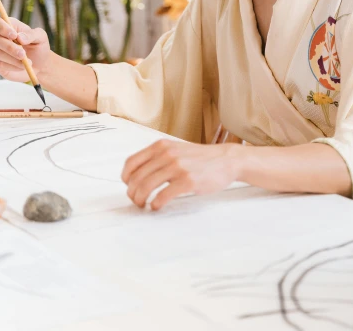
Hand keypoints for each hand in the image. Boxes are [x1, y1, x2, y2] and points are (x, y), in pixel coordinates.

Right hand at [0, 17, 50, 82]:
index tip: (14, 36)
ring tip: (29, 62)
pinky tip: (23, 67)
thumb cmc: (39, 47)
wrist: (40, 65)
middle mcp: (0, 37)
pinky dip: (13, 66)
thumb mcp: (41, 37)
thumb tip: (19, 37)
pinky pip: (0, 65)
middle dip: (10, 47)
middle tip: (23, 54)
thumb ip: (31, 34)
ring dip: (13, 58)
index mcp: (10, 26)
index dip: (3, 28)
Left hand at [122, 140, 239, 210]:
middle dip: (132, 193)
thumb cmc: (200, 158)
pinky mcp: (187, 180)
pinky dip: (156, 204)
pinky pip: (163, 195)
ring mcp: (177, 167)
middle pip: (136, 178)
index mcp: (161, 146)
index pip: (131, 163)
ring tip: (144, 205)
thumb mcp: (176, 149)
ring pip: (146, 186)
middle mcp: (167, 154)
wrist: (226, 160)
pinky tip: (157, 206)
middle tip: (137, 201)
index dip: (126, 178)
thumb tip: (138, 175)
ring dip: (140, 200)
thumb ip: (158, 157)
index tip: (129, 187)